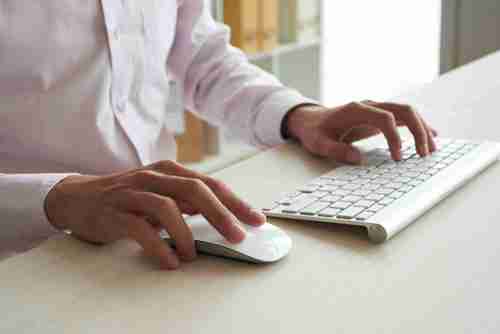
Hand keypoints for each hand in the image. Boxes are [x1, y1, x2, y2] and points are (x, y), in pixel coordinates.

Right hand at [44, 161, 265, 269]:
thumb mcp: (161, 193)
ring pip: (168, 207)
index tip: (256, 219)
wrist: (78, 198)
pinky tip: (170, 261)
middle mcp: (153, 177)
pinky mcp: (114, 212)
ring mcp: (132, 193)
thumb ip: (187, 201)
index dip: (235, 202)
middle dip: (221, 214)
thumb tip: (221, 216)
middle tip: (237, 236)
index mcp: (170, 171)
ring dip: (186, 234)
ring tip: (192, 255)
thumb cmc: (128, 198)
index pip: (210, 184)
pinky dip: (159, 246)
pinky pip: (141, 229)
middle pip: (195, 190)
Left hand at [286, 101, 436, 163]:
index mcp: (356, 109)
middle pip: (403, 110)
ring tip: (431, 150)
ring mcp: (376, 108)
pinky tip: (430, 136)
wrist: (311, 120)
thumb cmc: (315, 131)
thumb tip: (359, 159)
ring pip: (407, 112)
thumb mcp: (319, 144)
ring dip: (422, 128)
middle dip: (418, 130)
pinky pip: (403, 117)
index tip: (397, 158)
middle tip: (424, 154)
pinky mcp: (379, 116)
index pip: (385, 118)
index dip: (394, 137)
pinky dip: (417, 126)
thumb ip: (336, 150)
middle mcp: (370, 105)